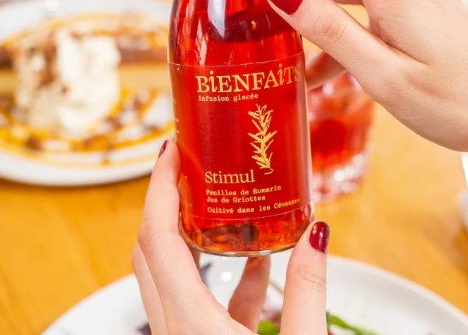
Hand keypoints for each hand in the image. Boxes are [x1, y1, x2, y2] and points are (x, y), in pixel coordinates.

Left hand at [133, 141, 329, 334]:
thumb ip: (308, 290)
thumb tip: (316, 234)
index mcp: (190, 322)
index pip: (158, 238)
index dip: (160, 187)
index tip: (171, 151)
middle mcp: (173, 326)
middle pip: (151, 247)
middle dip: (165, 199)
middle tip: (187, 164)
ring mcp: (179, 334)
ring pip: (167, 270)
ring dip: (189, 232)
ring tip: (217, 201)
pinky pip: (196, 298)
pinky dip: (220, 272)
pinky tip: (256, 262)